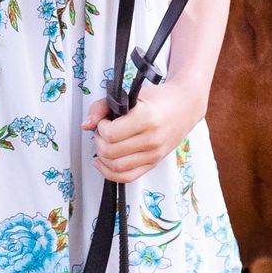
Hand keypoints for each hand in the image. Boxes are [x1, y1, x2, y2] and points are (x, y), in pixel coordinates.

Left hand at [85, 79, 203, 184]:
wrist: (185, 107)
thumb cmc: (159, 99)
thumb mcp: (131, 95)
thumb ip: (103, 106)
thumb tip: (86, 124)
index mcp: (147, 118)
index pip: (111, 134)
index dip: (101, 127)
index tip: (105, 121)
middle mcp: (152, 139)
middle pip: (111, 152)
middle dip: (99, 141)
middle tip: (103, 131)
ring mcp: (154, 154)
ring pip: (116, 167)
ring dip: (103, 156)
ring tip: (105, 143)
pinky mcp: (154, 163)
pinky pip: (127, 177)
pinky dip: (110, 173)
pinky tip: (103, 163)